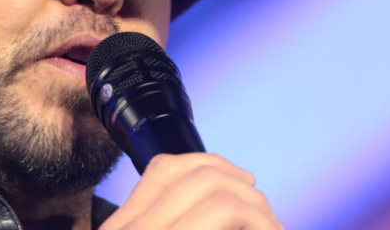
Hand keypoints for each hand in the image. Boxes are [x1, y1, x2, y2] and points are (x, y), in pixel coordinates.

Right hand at [100, 153, 281, 228]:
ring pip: (214, 189)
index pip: (163, 168)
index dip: (211, 165)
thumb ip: (182, 219)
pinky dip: (261, 222)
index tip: (246, 188)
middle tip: (268, 219)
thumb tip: (229, 193)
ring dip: (256, 209)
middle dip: (240, 188)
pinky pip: (226, 210)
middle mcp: (125, 229)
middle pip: (191, 172)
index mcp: (122, 228)